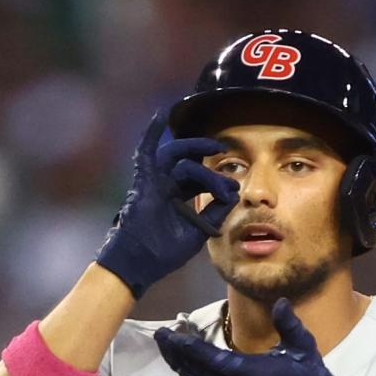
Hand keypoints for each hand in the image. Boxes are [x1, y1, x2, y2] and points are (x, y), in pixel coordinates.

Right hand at [95, 111, 238, 297]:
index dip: (218, 182)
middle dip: (209, 162)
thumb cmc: (164, 252)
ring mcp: (155, 182)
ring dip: (194, 147)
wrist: (142, 261)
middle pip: (190, 165)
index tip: (233, 190)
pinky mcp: (144, 181)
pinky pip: (146, 152)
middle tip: (223, 153)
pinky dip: (151, 133)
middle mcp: (166, 186)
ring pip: (176, 156)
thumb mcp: (199, 231)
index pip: (200, 180)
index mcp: (178, 199)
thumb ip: (215, 213)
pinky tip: (161, 115)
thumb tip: (233, 194)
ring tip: (213, 145)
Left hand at [155, 299, 350, 375]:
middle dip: (176, 355)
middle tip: (161, 336)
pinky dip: (192, 375)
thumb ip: (289, 324)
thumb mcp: (304, 347)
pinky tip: (185, 365)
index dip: (188, 348)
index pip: (212, 359)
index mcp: (252, 373)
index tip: (170, 335)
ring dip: (181, 366)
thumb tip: (280, 301)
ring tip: (168, 349)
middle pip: (197, 372)